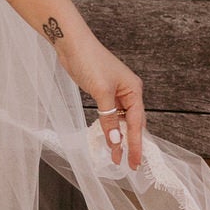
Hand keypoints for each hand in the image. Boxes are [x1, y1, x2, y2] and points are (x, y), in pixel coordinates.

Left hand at [55, 21, 144, 168]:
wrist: (72, 44)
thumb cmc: (90, 62)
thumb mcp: (101, 93)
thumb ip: (109, 118)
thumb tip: (115, 141)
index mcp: (134, 90)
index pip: (137, 123)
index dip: (136, 144)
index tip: (135, 162)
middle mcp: (129, 92)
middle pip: (133, 123)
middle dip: (130, 144)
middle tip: (130, 165)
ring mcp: (116, 92)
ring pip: (121, 121)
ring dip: (118, 138)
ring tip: (116, 157)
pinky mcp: (104, 92)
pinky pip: (111, 115)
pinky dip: (110, 127)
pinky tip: (108, 138)